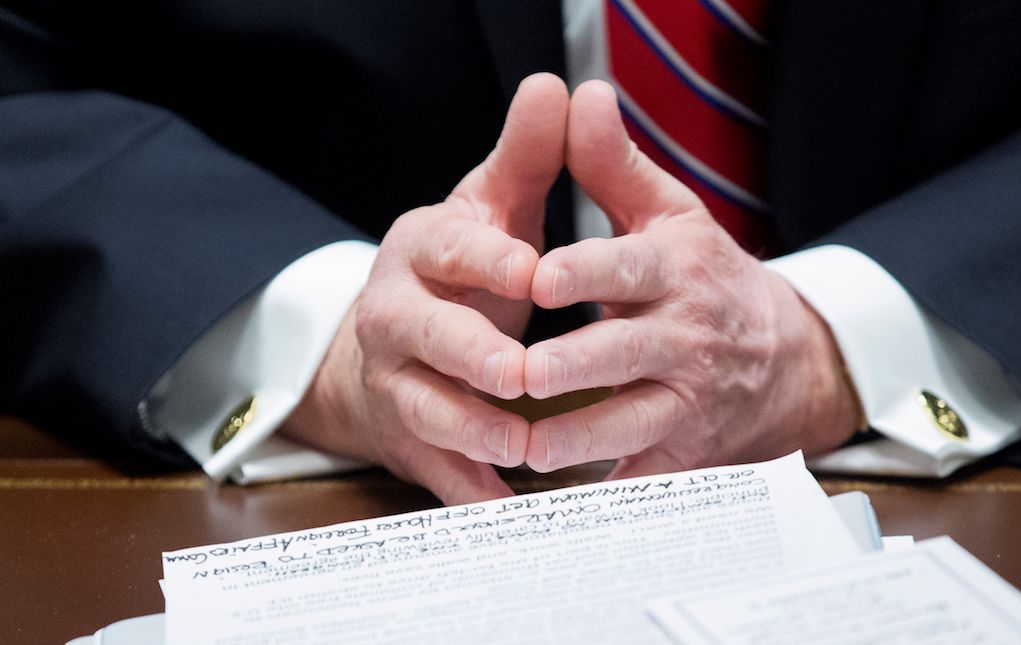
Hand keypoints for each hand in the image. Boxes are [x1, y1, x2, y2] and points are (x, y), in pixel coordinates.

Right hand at [282, 74, 568, 503]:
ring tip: (523, 447)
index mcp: (421, 252)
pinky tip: (510, 510)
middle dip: (471, 355)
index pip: (447, 248)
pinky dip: (472, 493)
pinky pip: (437, 470)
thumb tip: (555, 85)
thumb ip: (527, 158)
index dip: (485, 259)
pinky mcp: (410, 438)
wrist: (393, 348)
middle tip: (520, 372)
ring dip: (472, 432)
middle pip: (423, 337)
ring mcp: (397, 382)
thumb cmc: (459, 272)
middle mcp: (396, 316)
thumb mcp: (489, 211)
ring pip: (424, 410)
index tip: (531, 268)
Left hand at [522, 80, 857, 478]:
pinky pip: (647, 476)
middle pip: (627, 352)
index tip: (541, 274)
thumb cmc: (703, 275)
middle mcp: (685, 334)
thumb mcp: (669, 213)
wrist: (780, 353)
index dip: (587, 272)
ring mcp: (687, 397)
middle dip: (578, 366)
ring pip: (634, 421)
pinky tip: (567, 509)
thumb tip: (579, 96)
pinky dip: (611, 494)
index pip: (629, 266)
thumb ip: (614, 164)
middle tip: (524, 374)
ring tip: (530, 447)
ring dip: (583, 438)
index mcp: (677, 268)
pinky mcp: (685, 447)